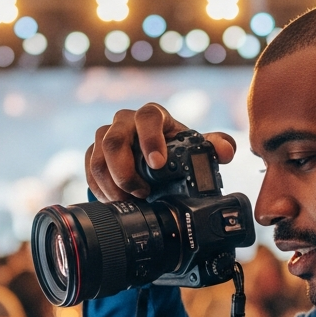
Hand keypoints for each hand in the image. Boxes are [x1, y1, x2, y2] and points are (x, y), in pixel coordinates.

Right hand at [85, 103, 236, 202]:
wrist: (152, 161)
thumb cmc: (175, 150)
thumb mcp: (196, 148)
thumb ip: (215, 146)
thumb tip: (226, 151)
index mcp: (152, 115)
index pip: (148, 116)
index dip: (151, 139)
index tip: (158, 165)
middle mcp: (125, 121)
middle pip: (113, 140)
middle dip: (125, 172)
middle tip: (141, 193)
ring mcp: (106, 136)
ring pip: (97, 158)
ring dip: (112, 185)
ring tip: (129, 201)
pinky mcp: (93, 153)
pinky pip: (89, 169)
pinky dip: (100, 189)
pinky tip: (115, 200)